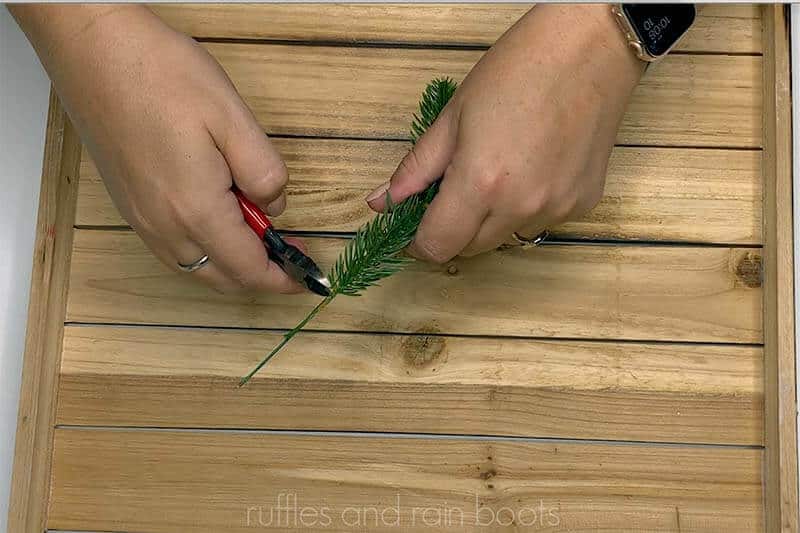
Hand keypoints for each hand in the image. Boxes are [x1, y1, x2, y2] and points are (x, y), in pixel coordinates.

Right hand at [11, 5, 300, 292]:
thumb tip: (275, 206)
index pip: (248, 270)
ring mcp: (141, 219)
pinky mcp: (129, 205)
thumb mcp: (234, 119)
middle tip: (290, 250)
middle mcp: (164, 227)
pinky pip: (174, 250)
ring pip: (196, 268)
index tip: (308, 276)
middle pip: (221, 278)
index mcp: (196, 210)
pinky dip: (205, 250)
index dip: (282, 279)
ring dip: (232, 263)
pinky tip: (219, 219)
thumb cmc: (163, 75)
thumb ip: (264, 173)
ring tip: (258, 231)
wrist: (92, 48)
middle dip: (260, 274)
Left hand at [366, 4, 643, 262]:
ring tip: (498, 173)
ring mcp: (556, 209)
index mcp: (479, 184)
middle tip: (451, 195)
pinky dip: (526, 208)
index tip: (413, 233)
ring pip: (507, 238)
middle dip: (453, 231)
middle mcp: (519, 207)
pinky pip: (541, 222)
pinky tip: (532, 169)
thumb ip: (416, 168)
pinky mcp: (583, 204)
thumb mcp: (453, 116)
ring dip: (491, 221)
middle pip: (471, 250)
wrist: (590, 49)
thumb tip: (381, 202)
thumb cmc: (518, 70)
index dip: (419, 244)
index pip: (438, 246)